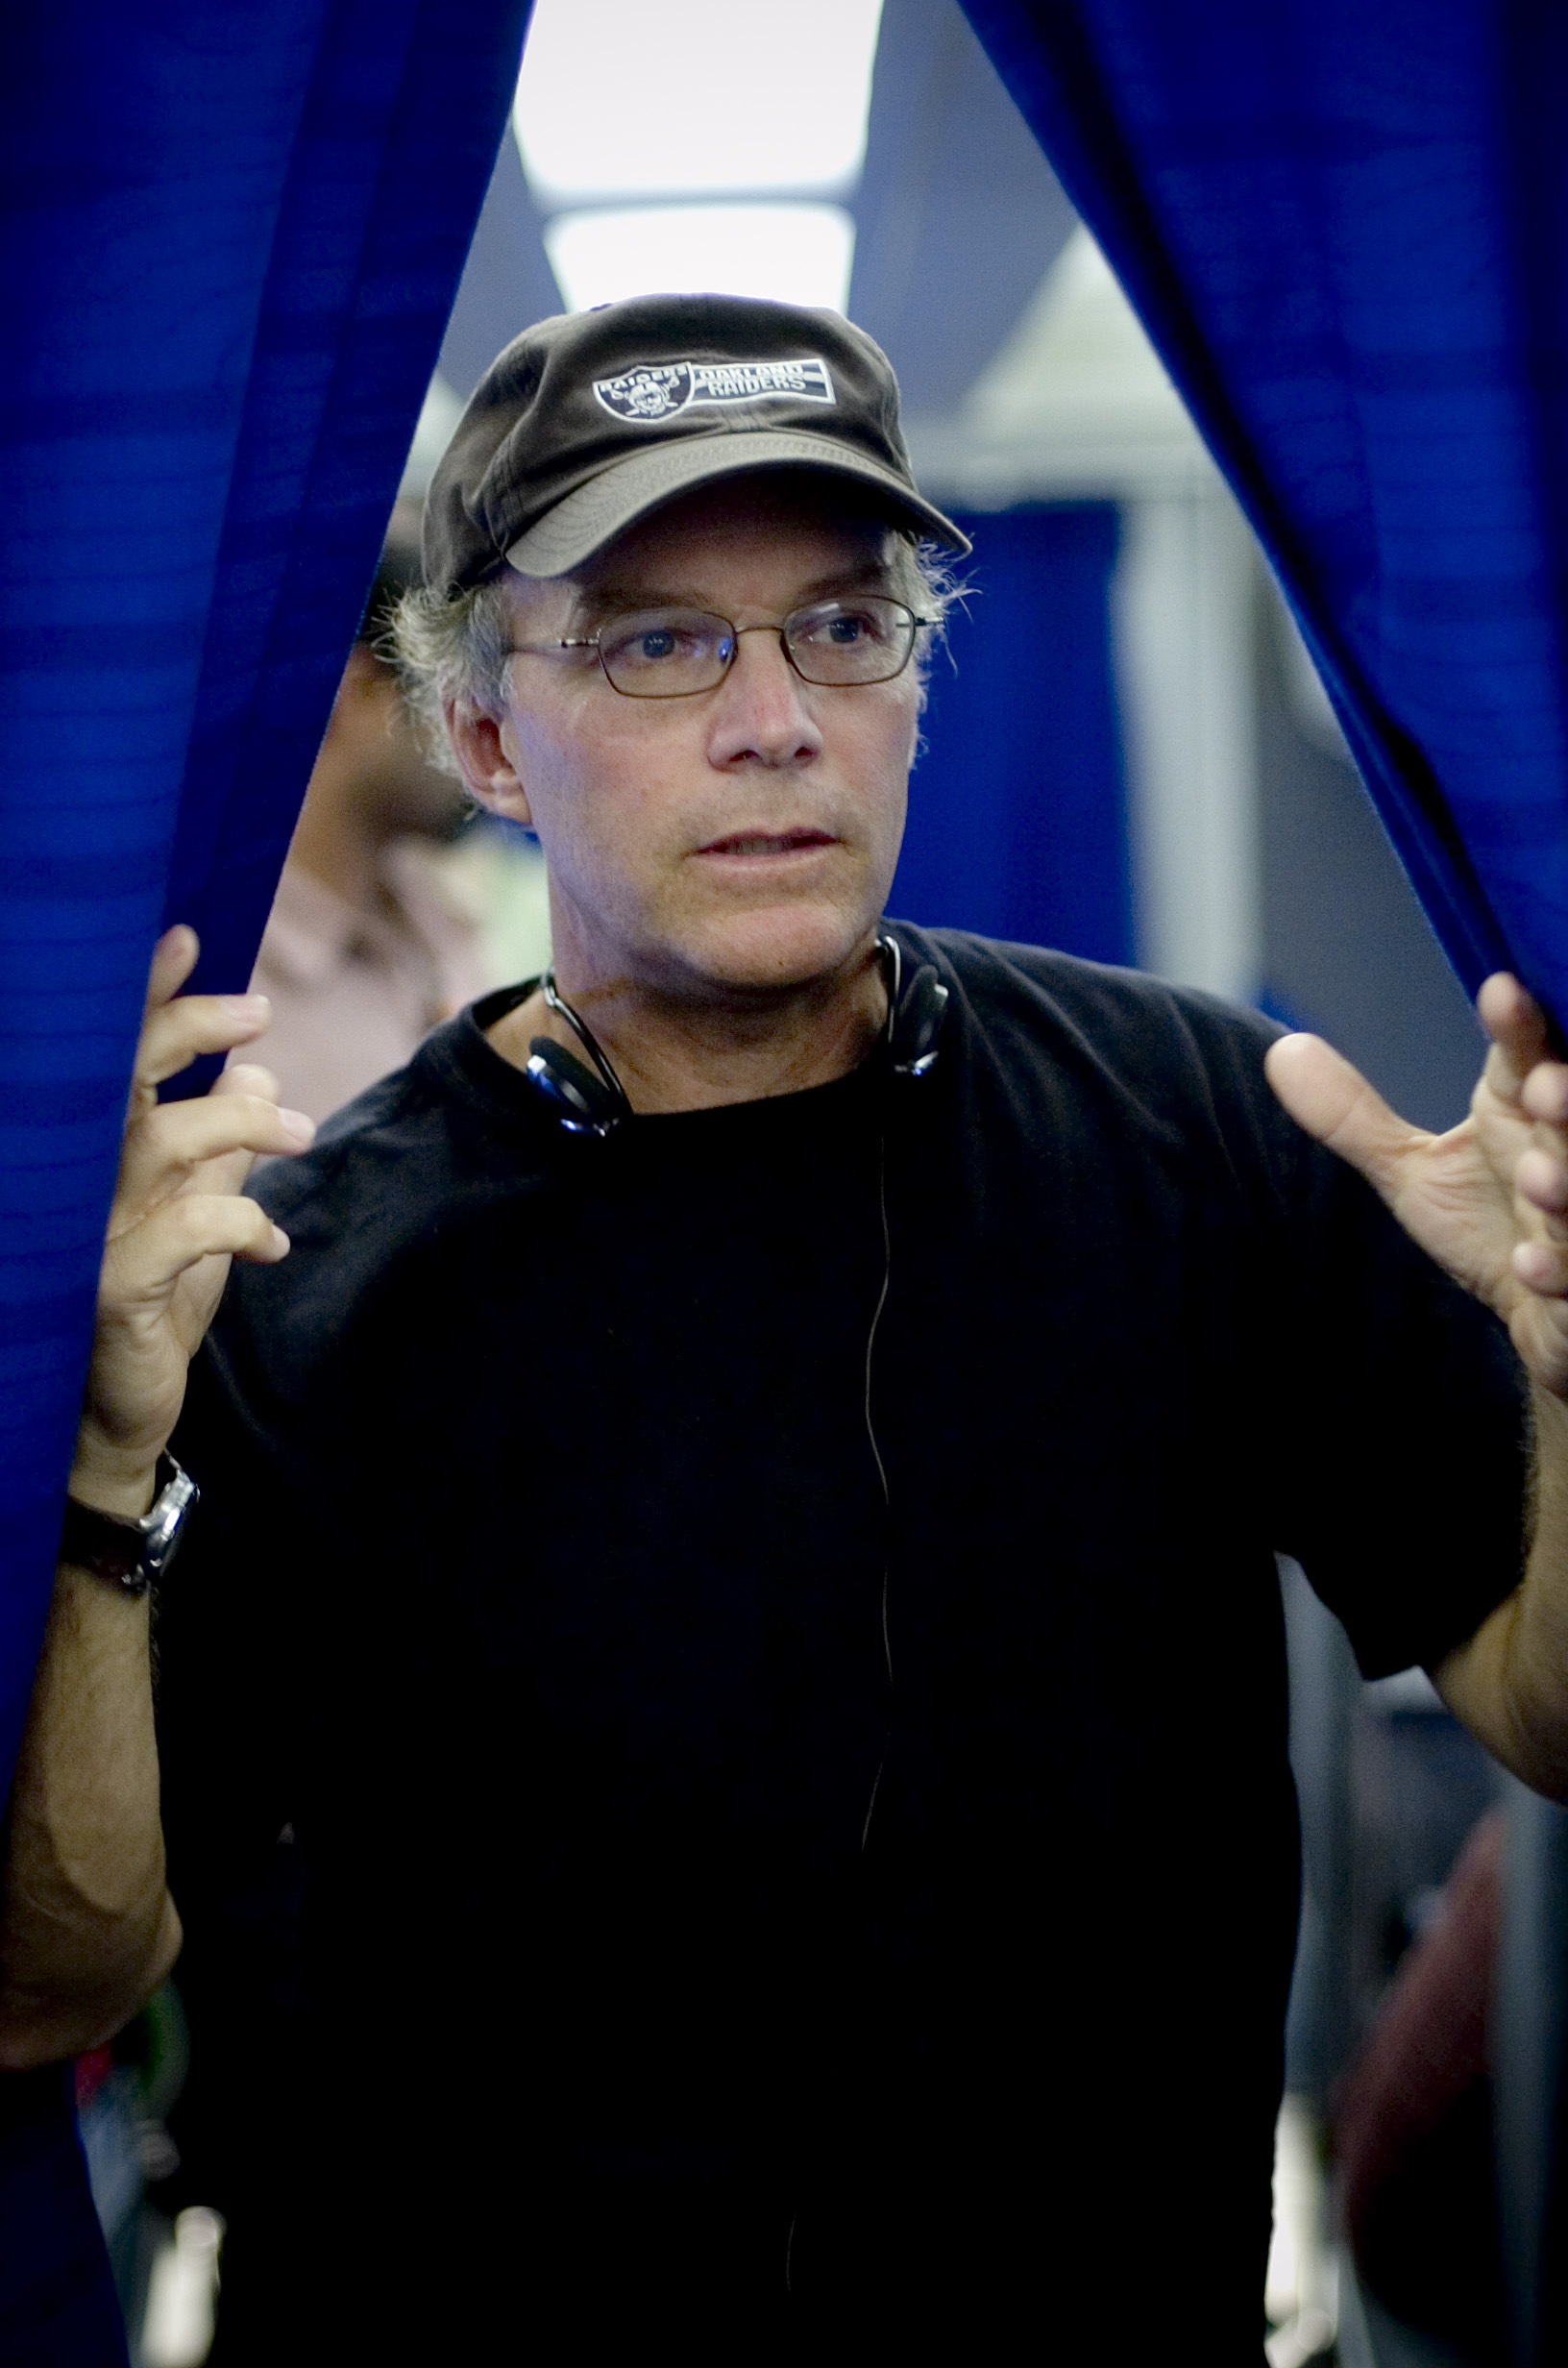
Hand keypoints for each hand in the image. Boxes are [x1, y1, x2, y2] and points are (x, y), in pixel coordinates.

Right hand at [71, 927, 315, 1515]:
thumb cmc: (152, 1302)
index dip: (146, 994)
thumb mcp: (200, 1211)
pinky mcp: (110, 1288)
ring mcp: (85, 1232)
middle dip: (186, 1028)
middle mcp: (79, 1180)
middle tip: (259, 1012)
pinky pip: (185, 1231)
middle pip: (119, 1078)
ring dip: (238, 1124)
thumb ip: (225, 1146)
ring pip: (156, 1143)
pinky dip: (242, 1223)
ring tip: (298, 1133)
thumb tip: (256, 1072)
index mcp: (98, 1152)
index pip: (114, 1056)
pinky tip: (274, 1243)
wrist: (116, 1412)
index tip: (188, 936)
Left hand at [1265, 975, 1567, 1397]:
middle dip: (1564, 1103)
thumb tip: (1281, 1052)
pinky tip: (1529, 1266)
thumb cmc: (1492, 1228)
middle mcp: (1563, 1154)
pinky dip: (1557, 1271)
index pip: (1527, 1058)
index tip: (1500, 991)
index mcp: (1526, 1112)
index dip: (1519, 1028)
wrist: (1539, 1314)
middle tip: (1544, 1089)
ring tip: (1537, 1176)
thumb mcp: (1414, 1171)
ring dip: (1564, 1184)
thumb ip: (1354, 1118)